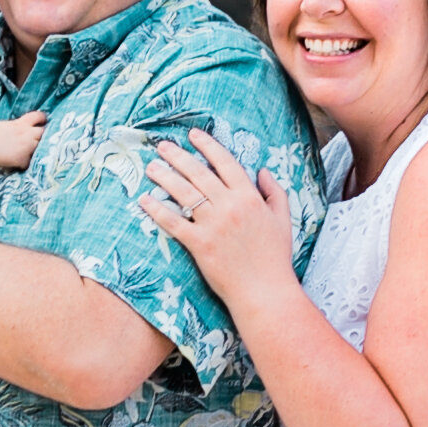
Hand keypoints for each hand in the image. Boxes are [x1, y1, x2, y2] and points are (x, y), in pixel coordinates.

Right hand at [0, 108, 49, 173]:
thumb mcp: (5, 125)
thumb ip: (16, 126)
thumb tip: (20, 128)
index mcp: (22, 123)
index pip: (39, 116)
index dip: (42, 119)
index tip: (42, 121)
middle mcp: (27, 134)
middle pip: (43, 132)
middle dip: (42, 134)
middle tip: (38, 137)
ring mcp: (27, 147)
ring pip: (40, 147)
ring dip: (36, 148)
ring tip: (29, 150)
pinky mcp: (23, 159)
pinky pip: (29, 162)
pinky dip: (25, 162)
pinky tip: (20, 162)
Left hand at [139, 129, 296, 318]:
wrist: (265, 291)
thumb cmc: (275, 258)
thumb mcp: (283, 220)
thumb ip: (275, 192)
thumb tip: (262, 171)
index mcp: (250, 197)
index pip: (225, 162)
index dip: (207, 146)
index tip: (193, 135)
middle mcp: (230, 206)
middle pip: (199, 173)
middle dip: (178, 156)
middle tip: (162, 146)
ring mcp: (213, 225)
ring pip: (184, 193)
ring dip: (165, 177)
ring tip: (151, 167)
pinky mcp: (199, 244)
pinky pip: (174, 222)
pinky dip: (158, 210)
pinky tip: (145, 200)